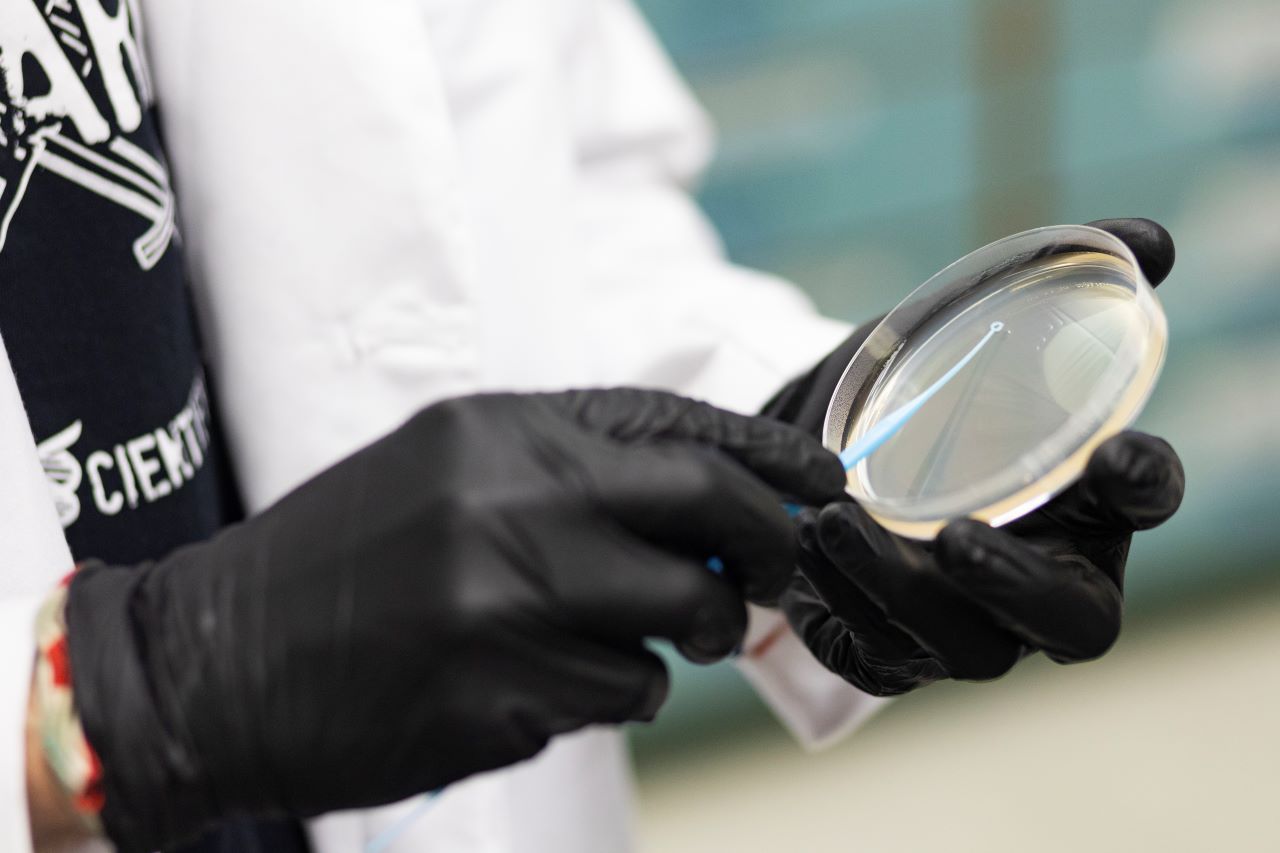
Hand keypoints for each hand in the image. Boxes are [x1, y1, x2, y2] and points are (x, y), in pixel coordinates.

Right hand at [62, 389, 843, 851]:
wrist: (214, 660)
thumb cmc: (342, 559)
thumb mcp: (445, 468)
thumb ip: (570, 469)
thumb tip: (711, 496)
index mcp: (497, 428)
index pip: (671, 425)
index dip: (764, 452)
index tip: (824, 480)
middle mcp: (509, 498)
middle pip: (706, 506)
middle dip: (765, 543)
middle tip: (775, 573)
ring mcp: (507, 600)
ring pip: (682, 617)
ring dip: (683, 635)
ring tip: (614, 635)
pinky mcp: (501, 694)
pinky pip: (622, 692)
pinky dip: (609, 689)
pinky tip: (535, 679)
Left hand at [774, 218, 1184, 694]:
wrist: (812, 438)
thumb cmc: (910, 386)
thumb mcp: (962, 324)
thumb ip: (1054, 276)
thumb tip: (1150, 237)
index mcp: (1081, 495)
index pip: (1143, 500)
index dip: (1144, 485)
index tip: (1116, 453)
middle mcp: (1041, 573)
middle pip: (1074, 620)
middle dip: (1020, 585)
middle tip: (958, 537)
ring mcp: (973, 625)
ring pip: (967, 647)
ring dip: (899, 588)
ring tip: (833, 521)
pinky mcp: (898, 652)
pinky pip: (884, 655)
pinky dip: (844, 603)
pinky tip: (806, 547)